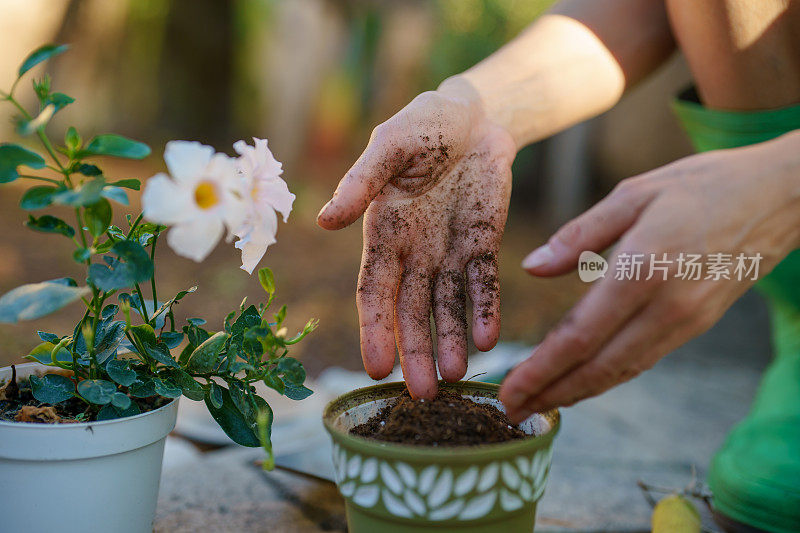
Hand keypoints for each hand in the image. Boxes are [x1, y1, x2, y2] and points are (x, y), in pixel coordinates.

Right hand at [317, 79, 515, 398]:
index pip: (374, 291)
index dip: (375, 329)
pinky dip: (485, 310)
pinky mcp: (483, 245)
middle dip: (415, 350)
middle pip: (412, 311)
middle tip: (420, 394)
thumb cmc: (422, 126)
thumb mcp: (390, 146)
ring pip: (448, 307)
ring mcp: (449, 252)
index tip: (376, 366)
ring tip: (455, 376)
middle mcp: (413, 253)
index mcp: (383, 234)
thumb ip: (361, 182)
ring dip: (450, 341)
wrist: (473, 116)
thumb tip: (325, 221)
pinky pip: (484, 283)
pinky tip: (487, 338)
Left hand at [500, 133, 799, 421]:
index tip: (507, 391)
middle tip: (511, 411)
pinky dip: (608, 377)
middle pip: (597, 366)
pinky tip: (584, 381)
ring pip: (621, 370)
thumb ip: (579, 234)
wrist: (778, 198)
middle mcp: (664, 307)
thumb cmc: (700, 185)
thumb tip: (532, 268)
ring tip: (539, 404)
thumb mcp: (634, 193)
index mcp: (641, 269)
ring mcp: (685, 321)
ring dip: (576, 393)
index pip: (579, 336)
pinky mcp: (696, 324)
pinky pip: (642, 359)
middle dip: (550, 393)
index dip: (540, 370)